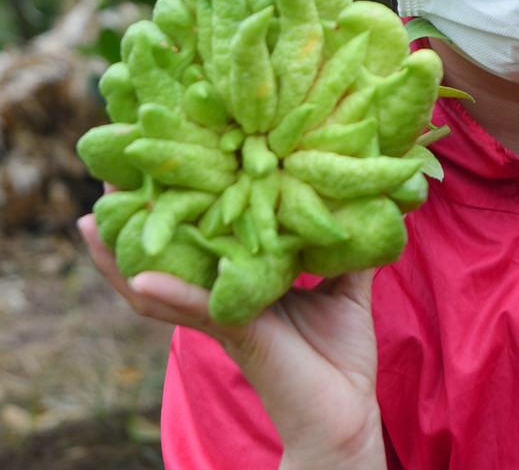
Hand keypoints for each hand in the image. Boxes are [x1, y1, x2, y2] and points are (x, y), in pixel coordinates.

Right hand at [78, 212, 385, 469]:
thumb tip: (365, 202)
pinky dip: (170, 294)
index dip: (180, 209)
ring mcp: (224, 318)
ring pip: (159, 288)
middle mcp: (223, 298)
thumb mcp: (346, 288)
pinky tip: (141, 279)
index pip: (202, 240)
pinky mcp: (237, 336)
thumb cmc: (340, 355)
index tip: (161, 168)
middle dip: (133, 225)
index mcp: (244, 282)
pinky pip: (198, 311)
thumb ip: (345, 248)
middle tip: (107, 183)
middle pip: (166, 259)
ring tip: (90, 222)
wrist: (347, 413)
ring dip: (121, 258)